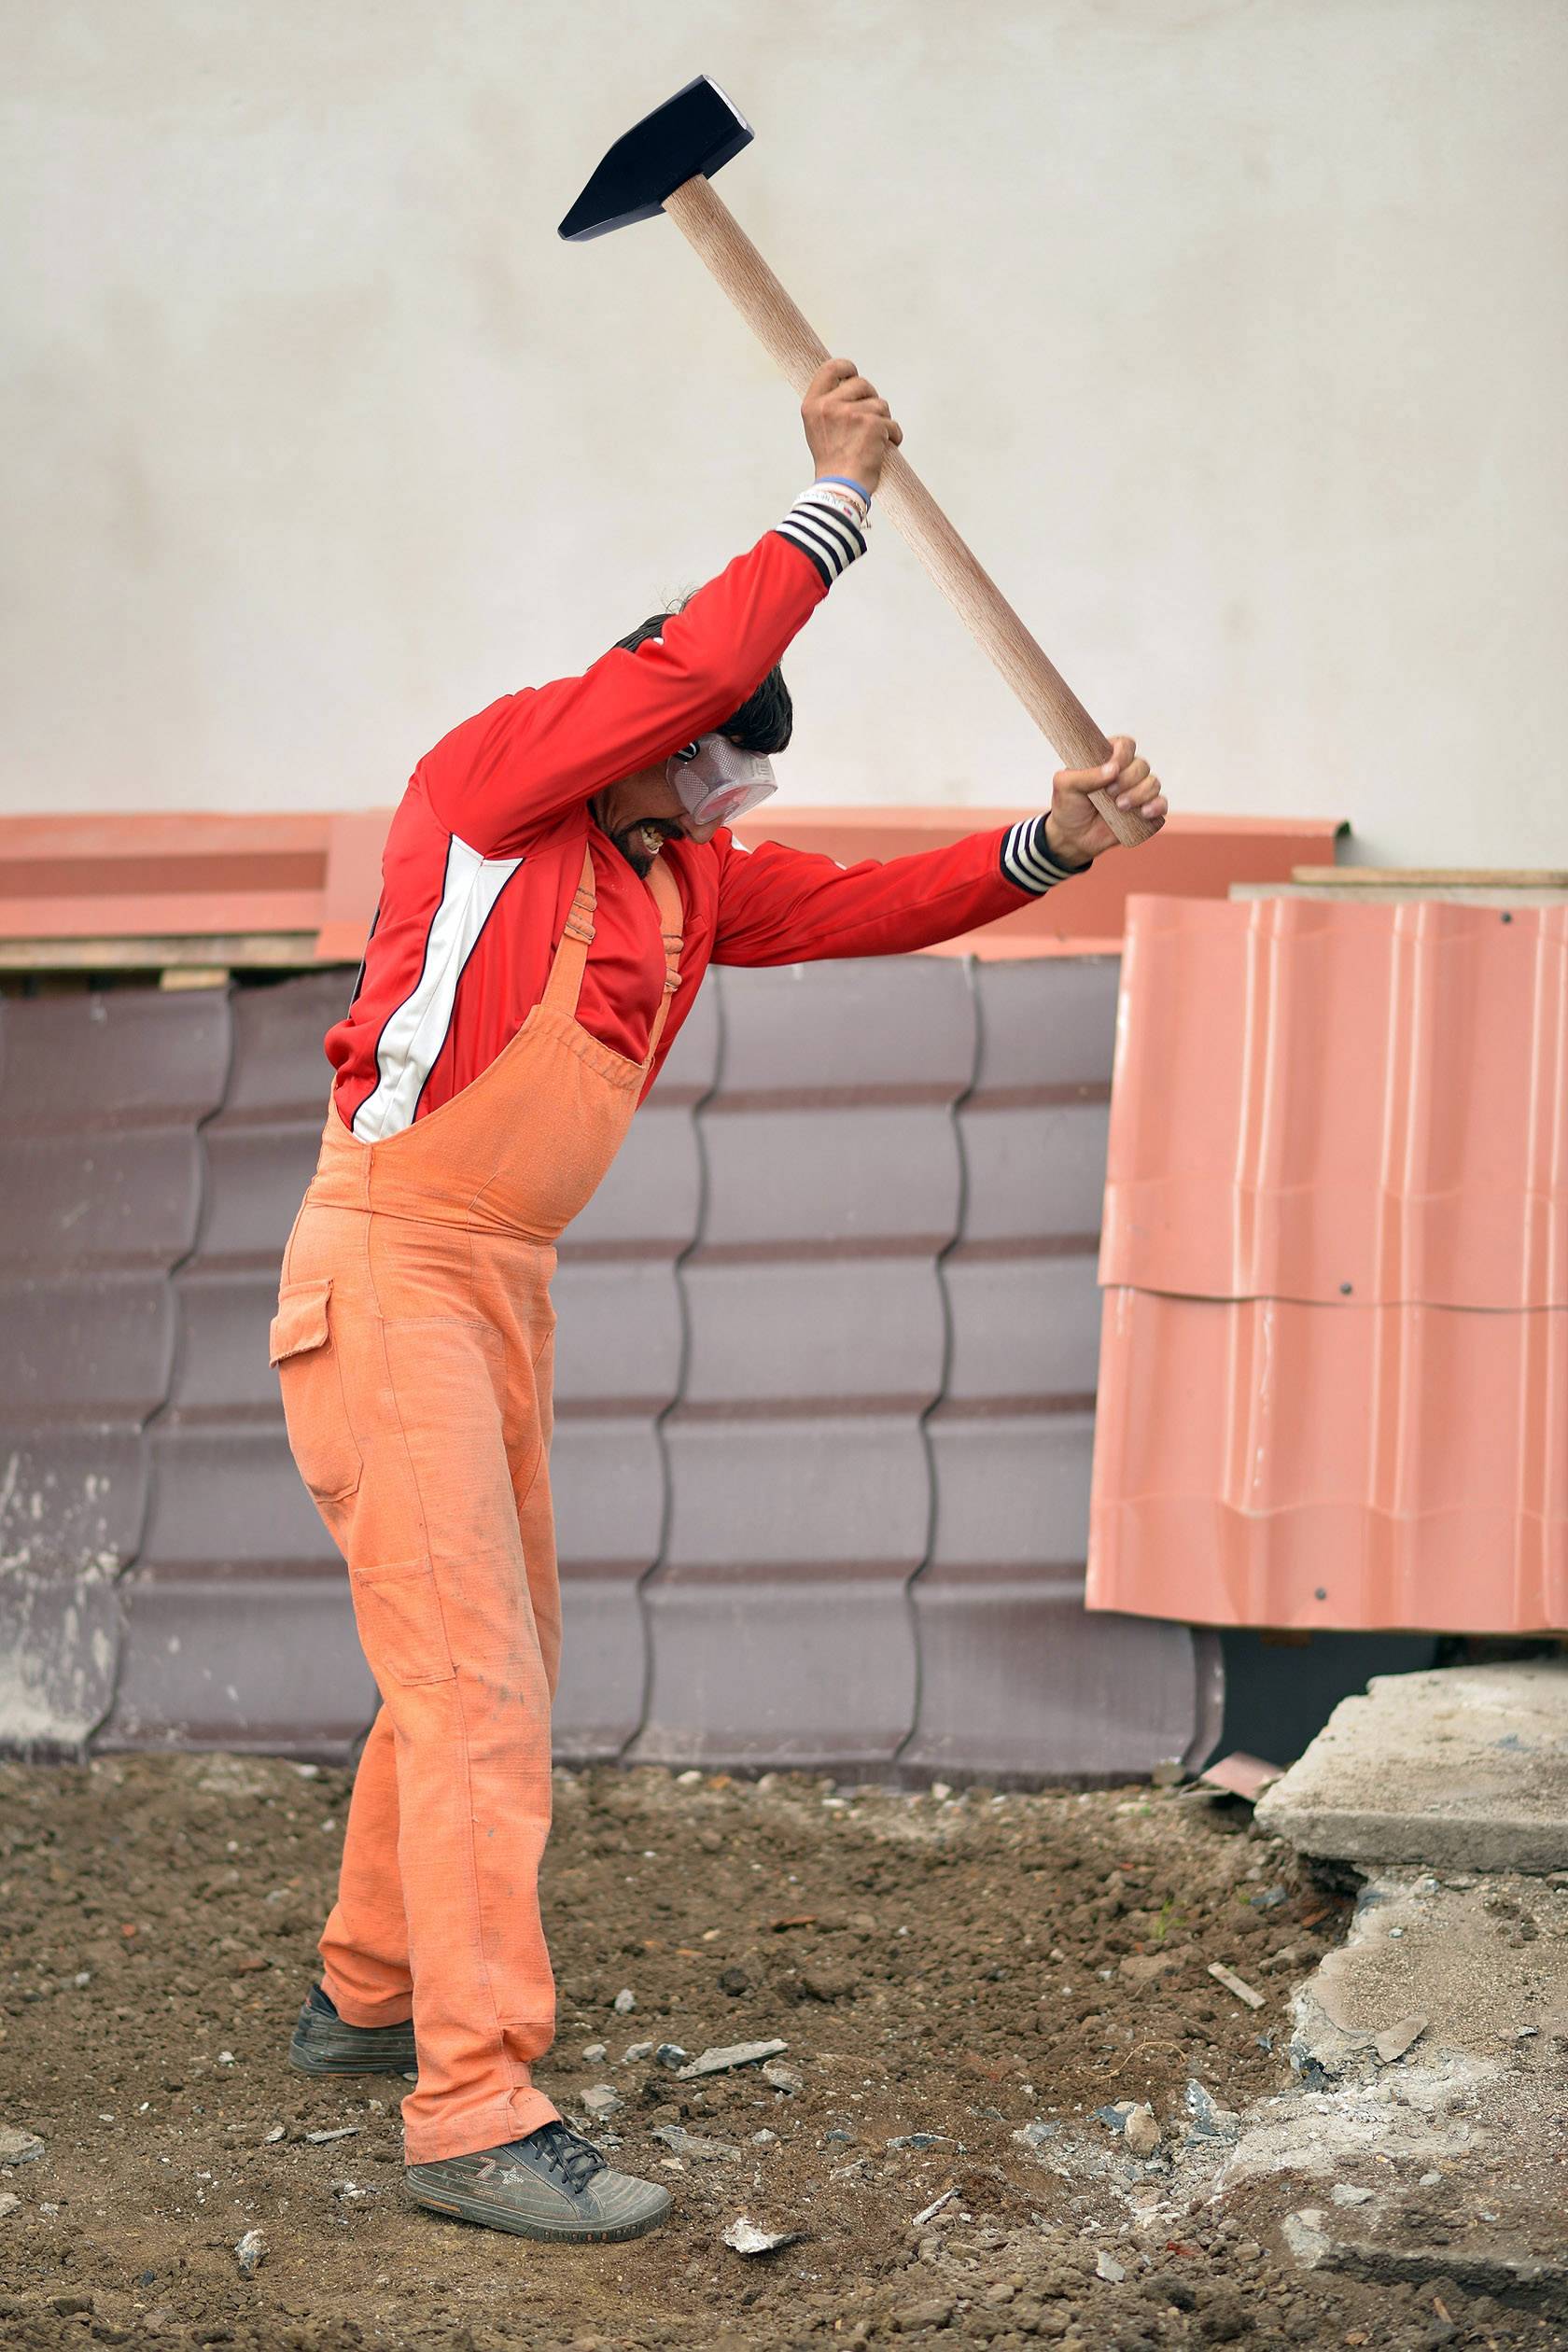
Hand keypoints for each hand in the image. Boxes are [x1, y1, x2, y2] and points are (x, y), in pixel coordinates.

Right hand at [802, 357, 902, 496]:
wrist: (839, 489)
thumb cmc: (832, 464)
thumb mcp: (818, 429)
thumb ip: (829, 406)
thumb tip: (849, 385)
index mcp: (813, 405)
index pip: (830, 369)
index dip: (846, 367)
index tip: (853, 373)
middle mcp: (830, 406)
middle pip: (862, 384)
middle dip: (871, 399)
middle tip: (870, 420)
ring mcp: (852, 414)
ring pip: (880, 405)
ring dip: (883, 421)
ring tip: (874, 441)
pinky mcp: (873, 425)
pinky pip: (892, 424)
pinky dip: (893, 436)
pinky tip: (886, 447)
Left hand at [1044, 738, 1167, 869]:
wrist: (1072, 837)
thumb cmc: (1069, 806)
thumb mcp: (1066, 785)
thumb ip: (1086, 775)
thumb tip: (1113, 769)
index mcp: (1107, 758)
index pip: (1125, 745)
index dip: (1123, 754)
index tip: (1113, 769)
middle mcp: (1125, 772)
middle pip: (1141, 765)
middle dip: (1127, 780)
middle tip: (1109, 794)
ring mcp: (1136, 791)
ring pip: (1153, 783)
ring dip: (1139, 794)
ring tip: (1119, 807)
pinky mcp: (1144, 811)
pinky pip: (1161, 804)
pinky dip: (1156, 806)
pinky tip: (1144, 813)